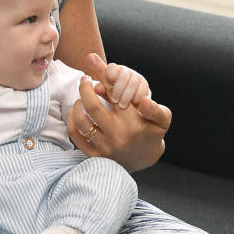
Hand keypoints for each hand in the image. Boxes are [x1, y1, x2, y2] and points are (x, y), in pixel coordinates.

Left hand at [66, 53, 170, 170]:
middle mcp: (117, 135)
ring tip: (82, 97)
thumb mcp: (162, 120)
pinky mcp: (93, 155)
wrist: (144, 160)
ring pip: (80, 120)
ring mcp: (104, 146)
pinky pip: (74, 134)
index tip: (98, 73)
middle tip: (85, 79)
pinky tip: (76, 110)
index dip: (103, 81)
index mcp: (132, 123)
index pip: (114, 95)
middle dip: (85, 87)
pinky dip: (72, 118)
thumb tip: (143, 100)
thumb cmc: (151, 133)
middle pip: (92, 106)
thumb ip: (155, 108)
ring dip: (77, 103)